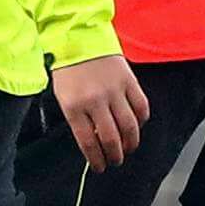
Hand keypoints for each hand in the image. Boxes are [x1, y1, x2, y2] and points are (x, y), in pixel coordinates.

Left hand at [50, 53, 148, 172]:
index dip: (96, 159)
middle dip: (115, 156)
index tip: (100, 167)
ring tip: (128, 149)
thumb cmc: (69, 70)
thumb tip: (95, 141)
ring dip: (131, 143)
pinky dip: (141, 120)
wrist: (79, 38)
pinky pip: (141, 107)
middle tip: (116, 161)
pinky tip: (137, 126)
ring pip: (129, 127)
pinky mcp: (129, 81)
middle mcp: (95, 101)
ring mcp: (114, 91)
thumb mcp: (63, 96)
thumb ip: (77, 118)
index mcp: (73, 106)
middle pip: (111, 139)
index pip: (88, 142)